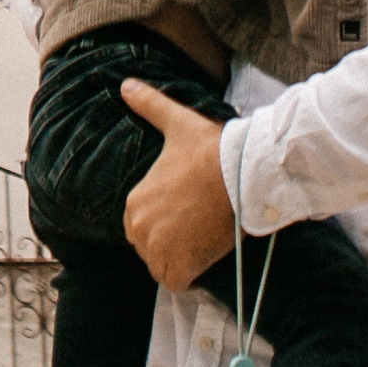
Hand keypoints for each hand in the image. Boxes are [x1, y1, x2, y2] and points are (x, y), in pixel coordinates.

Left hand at [119, 79, 240, 288]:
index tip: (187, 210)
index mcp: (134, 200)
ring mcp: (158, 249)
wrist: (242, 174)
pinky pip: (176, 282)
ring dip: (179, 259)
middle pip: (150, 246)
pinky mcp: (181, 265)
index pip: (141, 222)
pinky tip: (204, 259)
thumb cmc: (210, 149)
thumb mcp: (176, 122)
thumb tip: (125, 84)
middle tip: (197, 225)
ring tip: (202, 241)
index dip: (164, 219)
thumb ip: (149, 105)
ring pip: (162, 265)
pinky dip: (188, 276)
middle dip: (170, 241)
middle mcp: (139, 227)